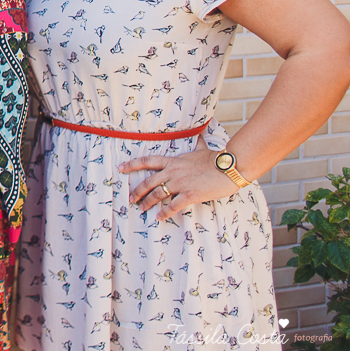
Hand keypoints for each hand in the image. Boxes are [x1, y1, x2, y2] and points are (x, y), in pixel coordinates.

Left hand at [120, 148, 241, 220]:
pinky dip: (165, 213)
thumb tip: (199, 132)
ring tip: (142, 208)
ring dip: (148, 202)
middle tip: (131, 198)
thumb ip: (196, 143)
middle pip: (149, 181)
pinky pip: (173, 206)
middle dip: (138, 191)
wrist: (228, 168)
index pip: (147, 161)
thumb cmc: (215, 159)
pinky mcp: (190, 195)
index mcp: (173, 161)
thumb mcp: (201, 149)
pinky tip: (159, 217)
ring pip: (158, 194)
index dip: (132, 165)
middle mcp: (173, 171)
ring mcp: (180, 183)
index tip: (121, 168)